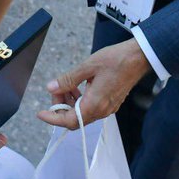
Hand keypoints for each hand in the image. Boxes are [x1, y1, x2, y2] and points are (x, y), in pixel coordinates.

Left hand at [36, 39, 150, 129]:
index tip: (41, 113)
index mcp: (95, 104)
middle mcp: (102, 110)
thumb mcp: (87, 66)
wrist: (138, 58)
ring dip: (70, 103)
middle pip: (75, 120)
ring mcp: (108, 108)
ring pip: (82, 114)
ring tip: (66, 85)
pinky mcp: (111, 103)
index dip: (53, 119)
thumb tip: (51, 88)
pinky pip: (91, 108)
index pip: (69, 121)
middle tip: (56, 90)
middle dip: (61, 107)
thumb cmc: (115, 60)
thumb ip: (68, 79)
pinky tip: (78, 86)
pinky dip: (80, 101)